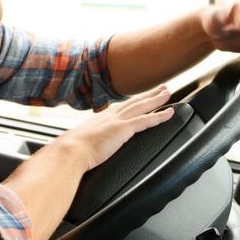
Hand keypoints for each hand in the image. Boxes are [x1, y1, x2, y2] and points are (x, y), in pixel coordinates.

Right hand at [58, 85, 174, 170]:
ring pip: (142, 106)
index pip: (122, 106)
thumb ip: (90, 141)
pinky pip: (145, 120)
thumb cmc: (73, 150)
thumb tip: (88, 147)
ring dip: (156, 99)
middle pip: (135, 102)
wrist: (70, 151)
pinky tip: (169, 113)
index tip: (142, 96)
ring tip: (167, 93)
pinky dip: (159, 116)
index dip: (134, 101)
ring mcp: (117, 121)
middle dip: (149, 94)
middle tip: (161, 88)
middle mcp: (110, 115)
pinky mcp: (123, 129)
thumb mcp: (83, 141)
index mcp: (102, 118)